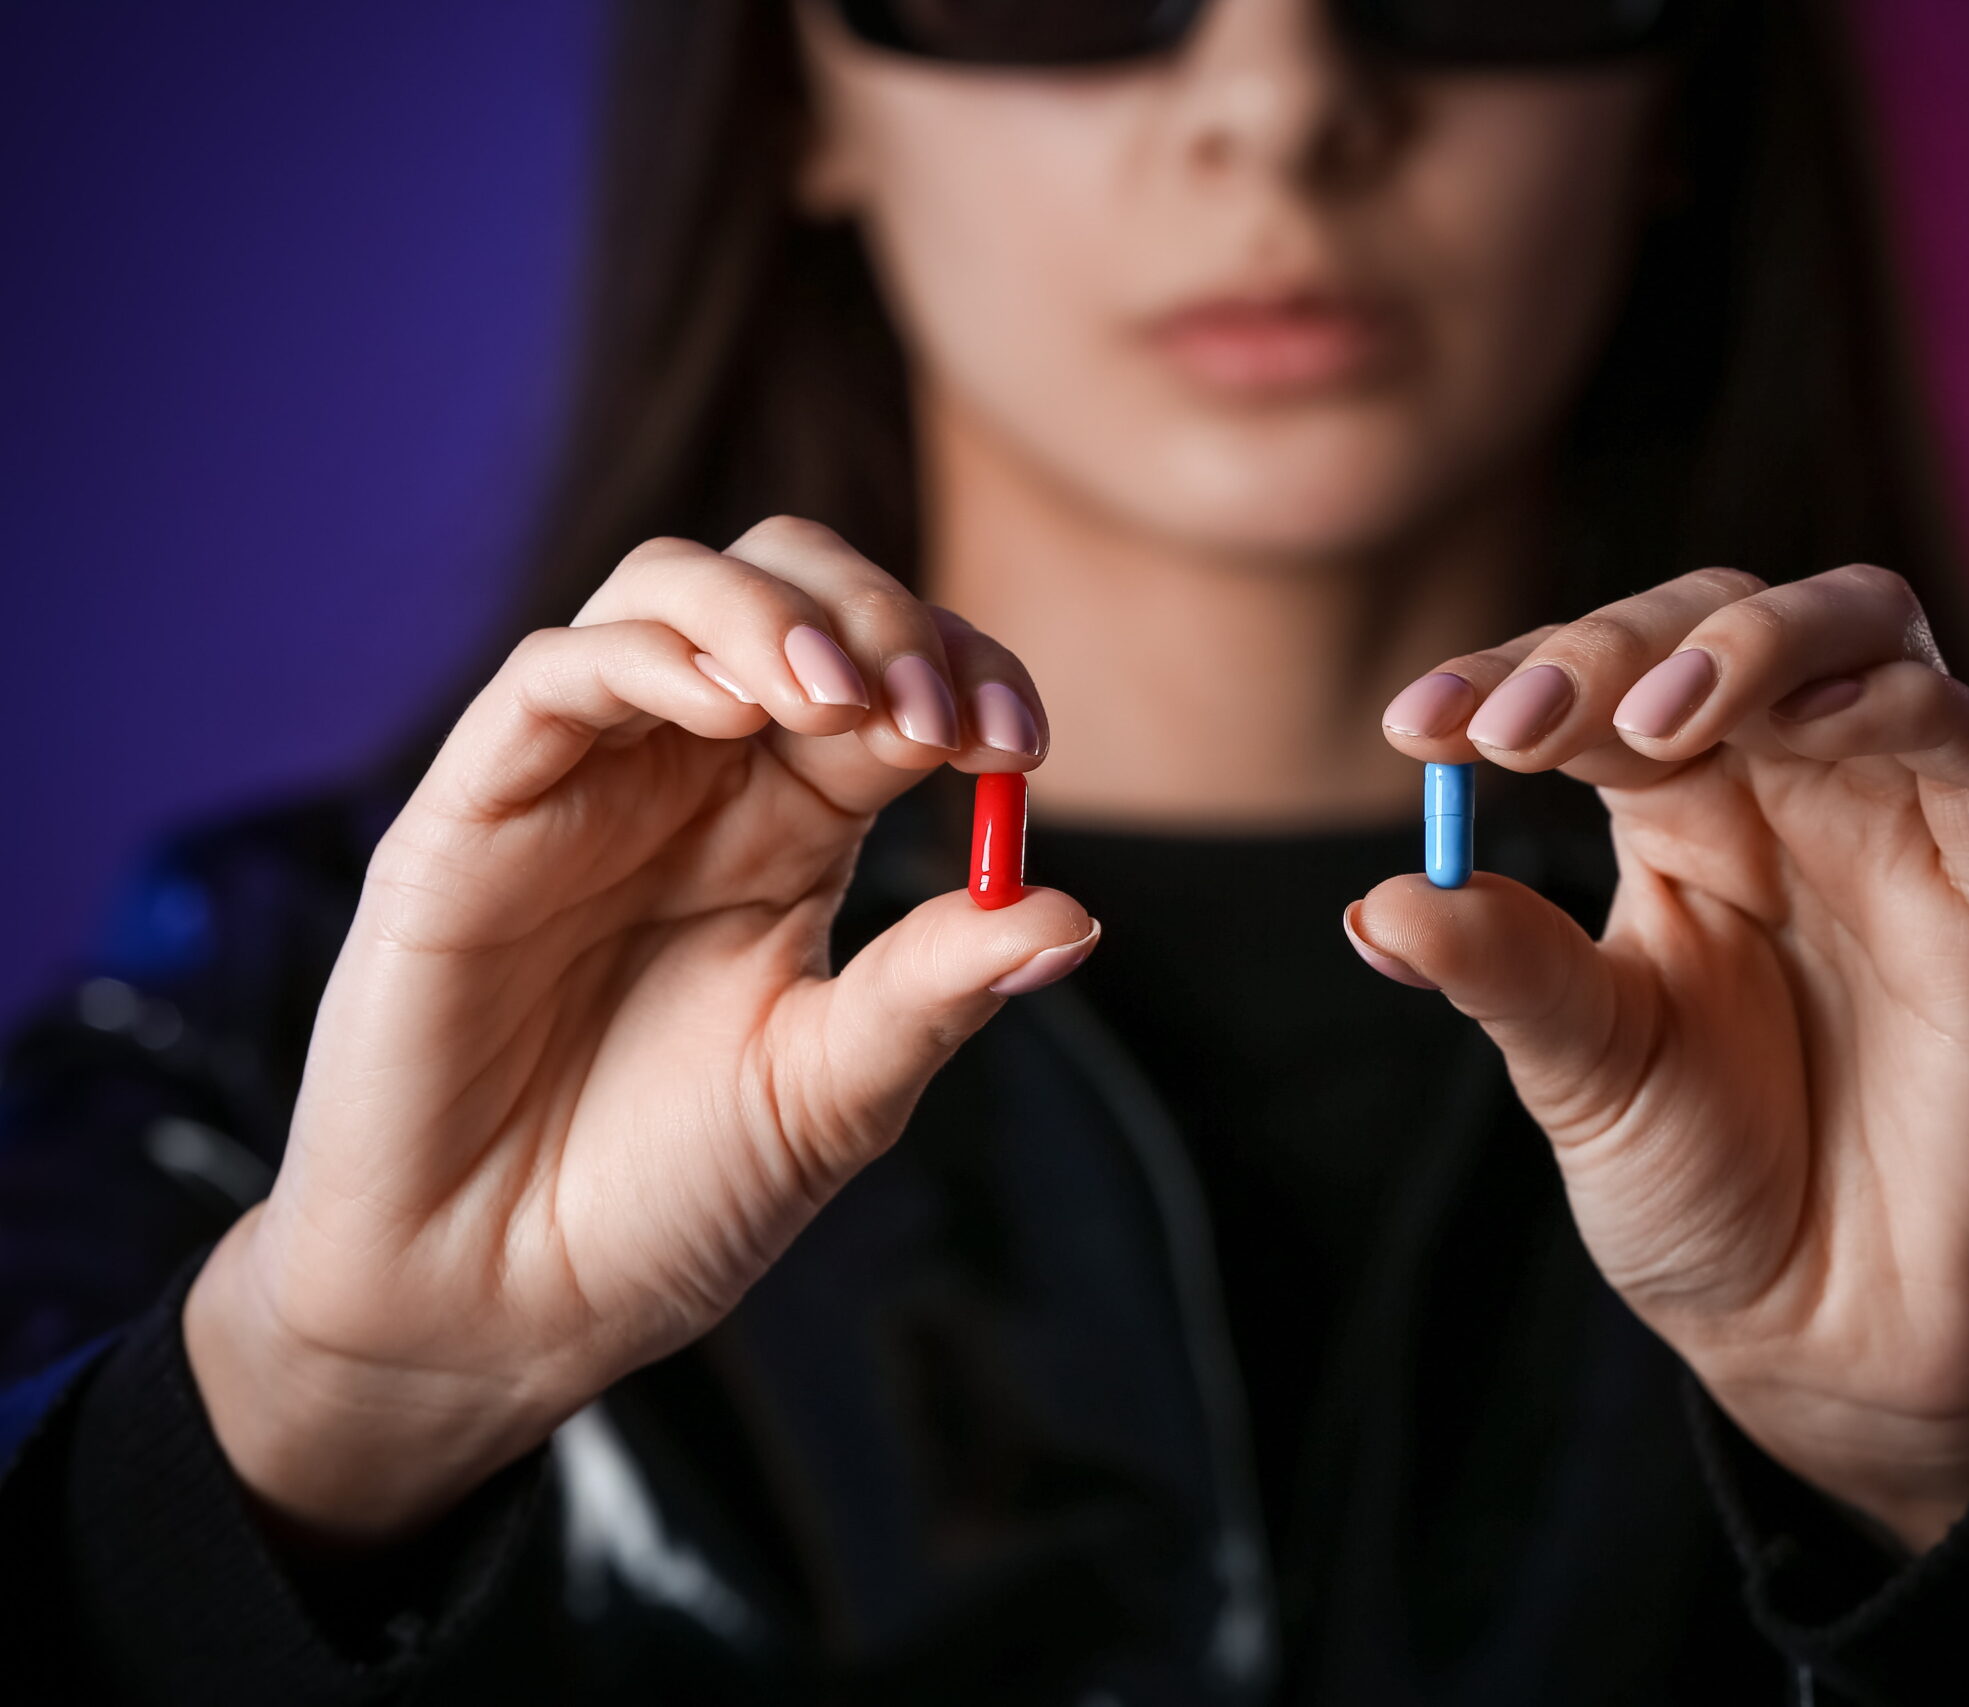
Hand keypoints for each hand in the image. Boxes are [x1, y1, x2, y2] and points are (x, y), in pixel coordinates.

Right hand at [184, 518, 1096, 1540]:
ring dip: (773, 613)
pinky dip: (653, 660)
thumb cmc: (667, 1199)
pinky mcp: (474, 814)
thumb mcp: (832, 1093)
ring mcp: (584, 782)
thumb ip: (936, 991)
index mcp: (795, 825)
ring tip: (842, 698)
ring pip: (670, 590)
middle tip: (934, 715)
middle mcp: (695, 777)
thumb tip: (1075, 917)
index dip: (964, 671)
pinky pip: (554, 677)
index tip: (1017, 747)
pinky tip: (733, 711)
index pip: (892, 671)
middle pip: (791, 587)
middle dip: (881, 615)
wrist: (500, 1307)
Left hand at [1351, 565, 1968, 1551]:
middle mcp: (1783, 790)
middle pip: (1713, 621)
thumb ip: (1504, 974)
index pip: (1594, 684)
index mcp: (1673, 815)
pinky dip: (1891, 700)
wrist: (1831, 1339)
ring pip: (1855, 626)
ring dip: (1747, 642)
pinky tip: (1798, 723)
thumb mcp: (1583, 1076)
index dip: (1509, 676)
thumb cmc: (1707, 1190)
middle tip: (1511, 730)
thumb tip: (1376, 902)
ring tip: (1649, 718)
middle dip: (1607, 649)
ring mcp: (1892, 822)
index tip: (1415, 728)